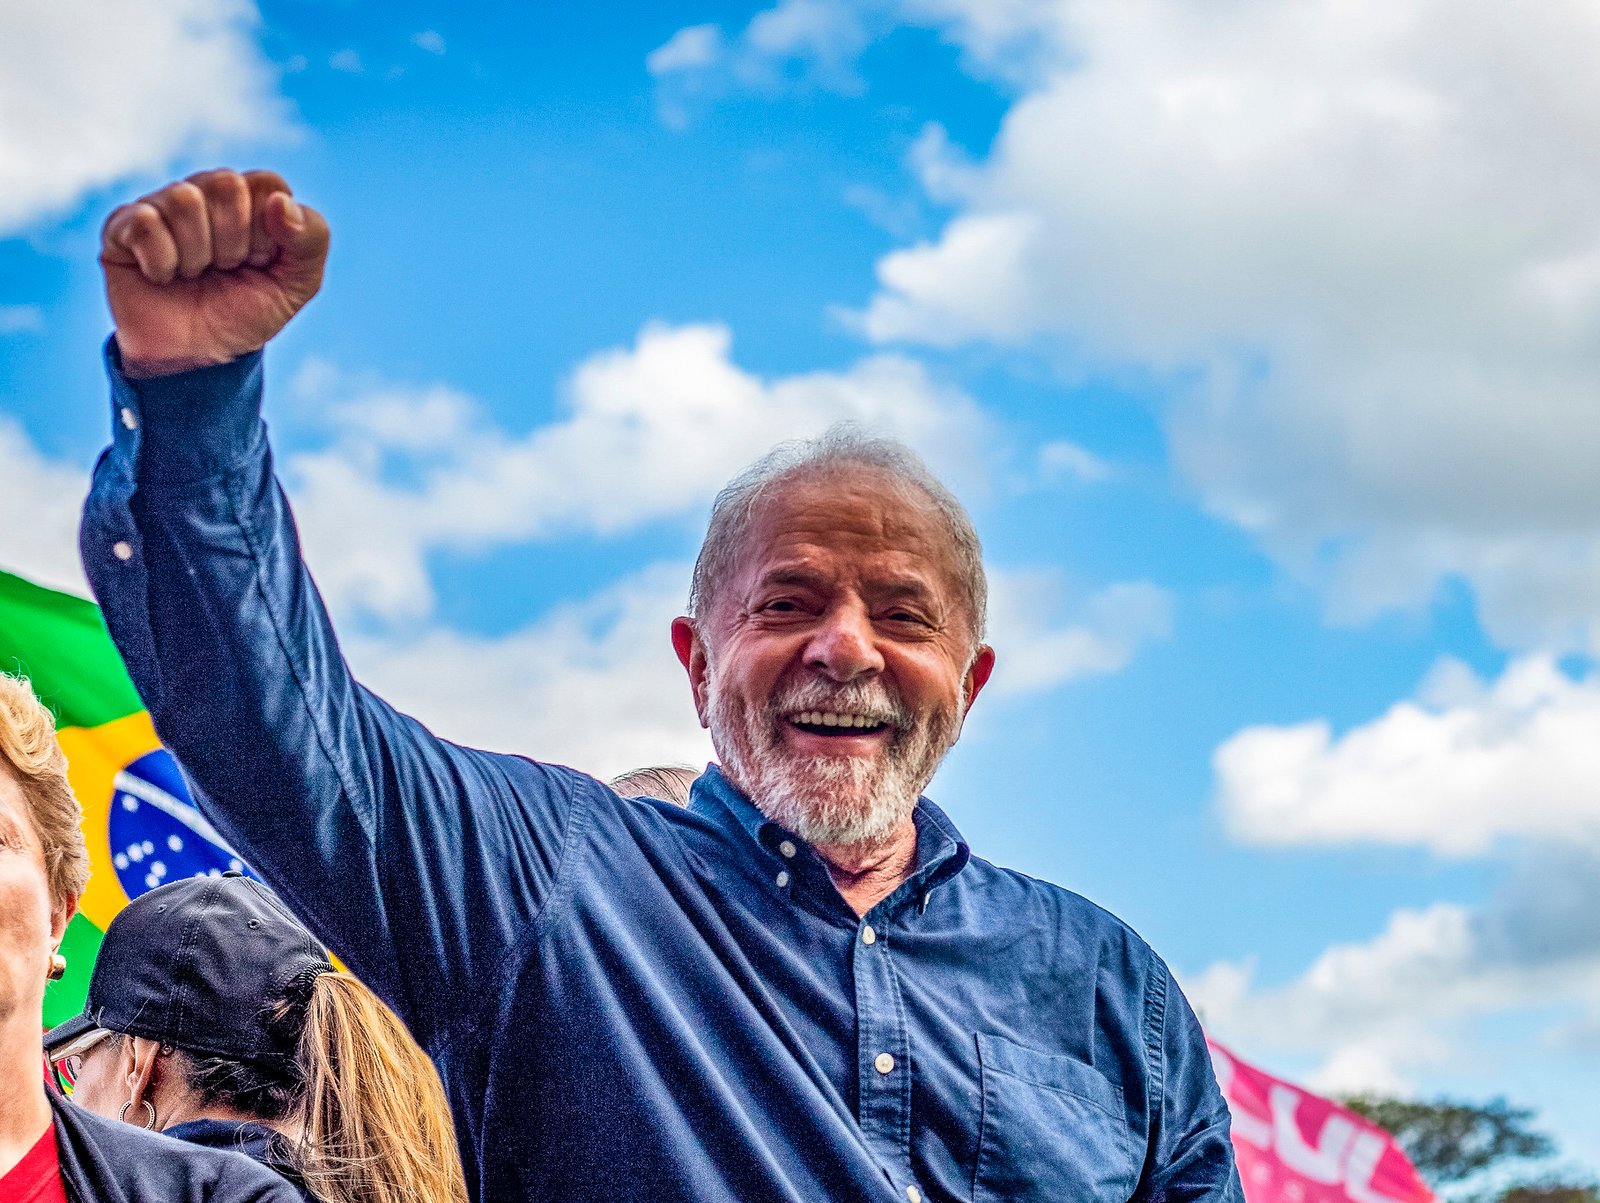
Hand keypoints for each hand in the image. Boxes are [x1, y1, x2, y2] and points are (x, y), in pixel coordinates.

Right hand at [101, 169, 329, 377]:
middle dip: (233, 243)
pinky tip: (162, 277)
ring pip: (184, 200)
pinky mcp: (123, 225)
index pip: (267, 184)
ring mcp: (161, 205)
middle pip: (225, 184)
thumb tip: (281, 201)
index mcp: (250, 199)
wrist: (197, 357)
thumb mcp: (297, 285)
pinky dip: (162, 263)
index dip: (268, 232)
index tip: (260, 262)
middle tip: (224, 269)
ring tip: (193, 274)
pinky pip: (146, 224)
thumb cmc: (246, 314)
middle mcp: (204, 191)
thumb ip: (311, 238)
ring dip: (197, 255)